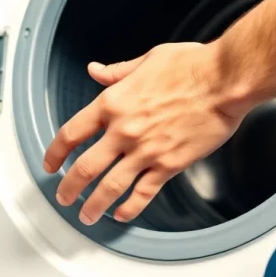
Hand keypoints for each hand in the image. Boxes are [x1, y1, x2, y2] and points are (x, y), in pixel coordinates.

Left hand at [43, 42, 247, 225]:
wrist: (225, 81)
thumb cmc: (191, 66)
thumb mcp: (147, 60)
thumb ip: (117, 72)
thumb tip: (95, 70)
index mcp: (113, 102)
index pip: (72, 133)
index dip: (55, 151)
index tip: (50, 163)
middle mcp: (124, 130)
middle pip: (84, 167)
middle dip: (69, 187)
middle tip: (63, 197)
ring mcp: (145, 150)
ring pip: (110, 186)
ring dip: (93, 204)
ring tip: (86, 215)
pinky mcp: (169, 164)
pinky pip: (143, 192)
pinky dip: (130, 207)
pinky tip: (122, 213)